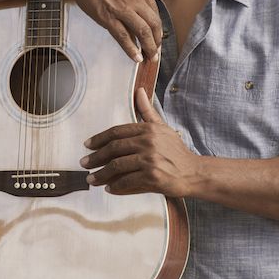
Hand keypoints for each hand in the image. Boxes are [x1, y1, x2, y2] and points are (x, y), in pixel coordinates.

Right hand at [61, 0, 161, 61]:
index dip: (158, 26)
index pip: (155, 11)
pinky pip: (124, 37)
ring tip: (150, 58)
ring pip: (143, 32)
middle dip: (157, 40)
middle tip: (156, 50)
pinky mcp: (108, 17)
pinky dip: (131, 49)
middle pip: (154, 23)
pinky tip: (136, 57)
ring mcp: (123, 9)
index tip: (157, 35)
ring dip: (149, 48)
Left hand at [81, 86, 197, 196]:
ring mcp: (150, 160)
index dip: (99, 139)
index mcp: (148, 129)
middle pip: (113, 148)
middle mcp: (148, 142)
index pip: (117, 132)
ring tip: (91, 179)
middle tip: (84, 163)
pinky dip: (115, 186)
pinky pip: (127, 181)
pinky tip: (108, 188)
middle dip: (95, 157)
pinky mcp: (152, 177)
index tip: (87, 145)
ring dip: (101, 174)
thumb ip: (147, 111)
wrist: (193, 172)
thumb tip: (139, 91)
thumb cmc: (176, 151)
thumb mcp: (162, 127)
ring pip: (117, 166)